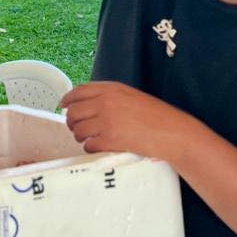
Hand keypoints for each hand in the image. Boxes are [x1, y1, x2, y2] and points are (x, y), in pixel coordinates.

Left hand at [61, 82, 196, 162]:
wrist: (172, 132)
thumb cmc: (156, 116)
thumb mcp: (131, 97)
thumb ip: (109, 98)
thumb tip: (87, 106)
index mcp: (111, 89)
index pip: (79, 91)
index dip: (67, 99)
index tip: (63, 105)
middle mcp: (106, 102)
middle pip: (73, 112)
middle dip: (72, 122)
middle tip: (77, 129)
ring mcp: (107, 120)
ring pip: (78, 130)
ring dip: (81, 136)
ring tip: (91, 139)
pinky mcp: (110, 139)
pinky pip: (88, 145)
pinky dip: (91, 148)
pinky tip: (99, 147)